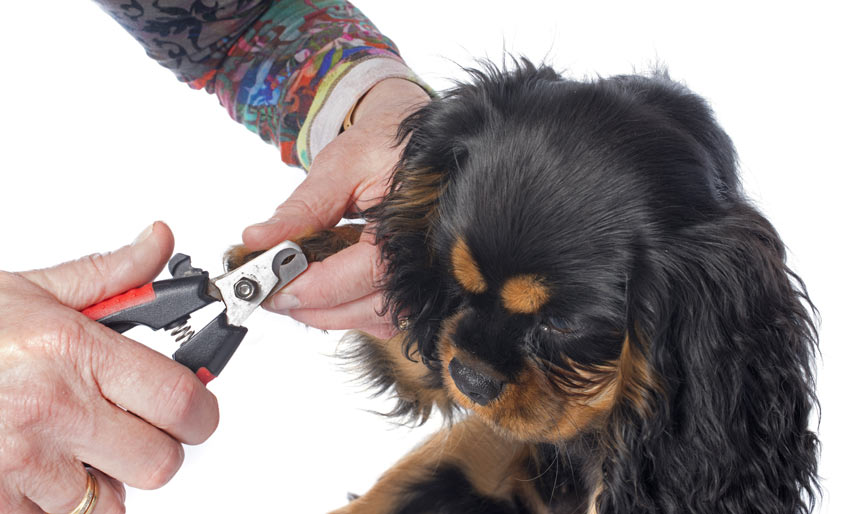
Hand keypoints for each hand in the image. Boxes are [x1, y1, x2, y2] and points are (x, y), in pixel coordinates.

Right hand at [0, 222, 218, 512]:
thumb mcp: (33, 290)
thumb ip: (110, 274)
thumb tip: (156, 242)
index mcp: (72, 351)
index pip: (179, 399)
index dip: (201, 412)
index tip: (197, 411)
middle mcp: (51, 409)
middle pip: (158, 463)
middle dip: (156, 449)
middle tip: (136, 428)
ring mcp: (19, 462)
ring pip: (108, 503)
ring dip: (103, 482)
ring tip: (75, 445)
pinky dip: (55, 503)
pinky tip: (40, 468)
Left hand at [242, 78, 429, 338]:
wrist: (427, 141)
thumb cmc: (392, 144)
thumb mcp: (343, 165)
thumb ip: (304, 208)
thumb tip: (258, 239)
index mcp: (412, 227)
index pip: (361, 275)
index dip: (311, 288)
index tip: (269, 288)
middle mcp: (429, 262)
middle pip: (367, 309)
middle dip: (313, 307)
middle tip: (271, 292)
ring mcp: (430, 280)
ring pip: (376, 320)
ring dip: (331, 312)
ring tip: (294, 288)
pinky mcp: (422, 288)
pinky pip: (387, 316)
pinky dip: (351, 308)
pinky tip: (326, 286)